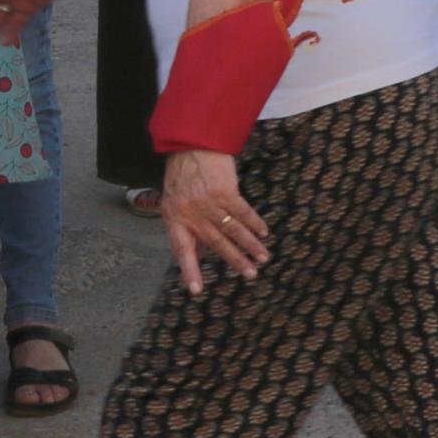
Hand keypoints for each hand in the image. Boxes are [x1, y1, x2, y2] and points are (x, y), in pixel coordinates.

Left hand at [159, 147, 269, 294]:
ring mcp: (209, 203)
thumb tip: (199, 251)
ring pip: (233, 229)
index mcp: (175, 220)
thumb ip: (186, 227)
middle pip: (217, 243)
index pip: (182, 251)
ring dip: (250, 245)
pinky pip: (243, 212)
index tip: (197, 291)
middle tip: (250, 275)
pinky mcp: (225, 191)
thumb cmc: (182, 175)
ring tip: (262, 258)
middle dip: (235, 260)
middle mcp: (192, 214)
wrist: (190, 146)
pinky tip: (263, 233)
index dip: (190, 271)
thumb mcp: (173, 203)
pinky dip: (254, 223)